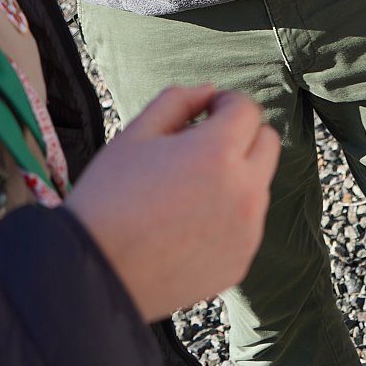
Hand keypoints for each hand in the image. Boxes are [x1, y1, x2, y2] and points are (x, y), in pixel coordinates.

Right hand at [65, 85, 279, 320]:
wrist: (97, 272)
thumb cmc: (109, 199)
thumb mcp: (135, 134)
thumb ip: (178, 101)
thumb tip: (209, 93)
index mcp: (218, 153)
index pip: (247, 109)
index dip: (224, 103)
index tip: (203, 113)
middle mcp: (244, 191)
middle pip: (268, 143)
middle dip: (241, 135)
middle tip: (201, 146)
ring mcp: (247, 231)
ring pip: (259, 184)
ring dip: (236, 175)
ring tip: (188, 190)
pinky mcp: (241, 261)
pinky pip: (247, 224)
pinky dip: (229, 215)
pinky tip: (188, 224)